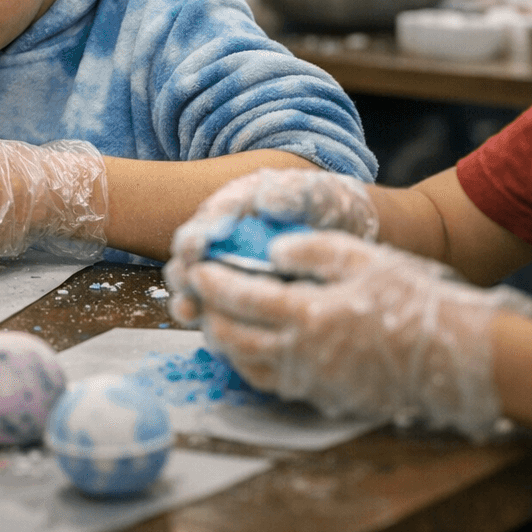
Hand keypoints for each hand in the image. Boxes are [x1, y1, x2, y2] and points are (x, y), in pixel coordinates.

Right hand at [164, 168, 378, 324]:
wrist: (347, 231)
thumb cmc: (323, 205)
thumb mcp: (312, 194)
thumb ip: (292, 194)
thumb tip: (267, 202)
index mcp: (233, 208)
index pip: (205, 222)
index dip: (196, 236)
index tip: (197, 248)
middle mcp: (222, 242)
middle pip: (189, 259)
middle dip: (184, 273)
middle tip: (189, 285)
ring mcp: (230, 274)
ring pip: (197, 291)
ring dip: (190, 301)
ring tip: (192, 313)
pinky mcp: (243, 302)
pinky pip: (223, 317)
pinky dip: (218, 327)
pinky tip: (223, 338)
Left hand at [193, 231, 531, 438]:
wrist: (455, 355)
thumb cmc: (412, 300)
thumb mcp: (364, 259)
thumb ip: (313, 250)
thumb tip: (272, 249)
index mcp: (308, 315)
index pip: (240, 299)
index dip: (212, 282)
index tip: (197, 268)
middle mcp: (301, 354)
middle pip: (233, 336)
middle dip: (207, 313)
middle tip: (197, 294)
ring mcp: (311, 380)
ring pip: (246, 365)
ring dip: (224, 341)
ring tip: (216, 318)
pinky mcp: (323, 395)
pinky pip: (271, 382)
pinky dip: (249, 364)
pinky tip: (251, 346)